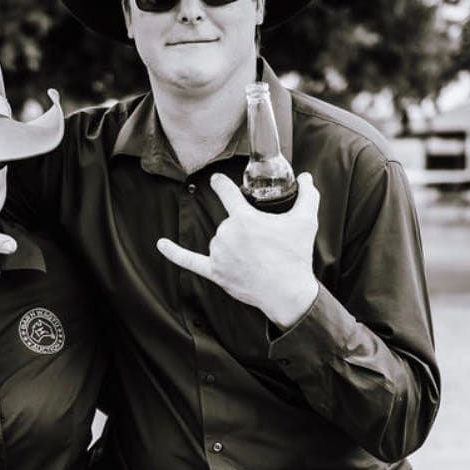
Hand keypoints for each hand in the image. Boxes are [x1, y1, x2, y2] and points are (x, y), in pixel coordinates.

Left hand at [157, 171, 320, 328]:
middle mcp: (226, 233)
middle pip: (229, 222)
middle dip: (245, 229)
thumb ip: (308, 195)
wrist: (288, 292)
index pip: (226, 191)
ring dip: (234, 245)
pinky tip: (161, 244)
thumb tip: (307, 177)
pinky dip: (174, 253)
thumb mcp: (306, 221)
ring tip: (257, 258)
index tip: (216, 180)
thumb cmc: (296, 256)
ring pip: (220, 240)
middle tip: (266, 244)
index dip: (221, 184)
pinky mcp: (215, 272)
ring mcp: (219, 254)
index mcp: (244, 218)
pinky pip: (190, 261)